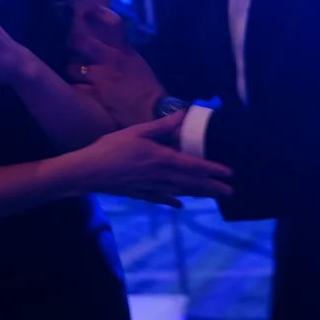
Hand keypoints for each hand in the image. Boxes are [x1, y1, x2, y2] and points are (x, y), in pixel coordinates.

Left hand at [70, 7, 164, 126]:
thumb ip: (121, 52)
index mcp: (124, 51)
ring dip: (74, 70)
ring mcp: (100, 78)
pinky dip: (76, 89)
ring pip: (72, 67)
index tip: (88, 11)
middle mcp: (110, 60)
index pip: (113, 24)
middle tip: (73, 44)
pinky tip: (80, 91)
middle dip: (74, 42)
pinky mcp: (94, 96)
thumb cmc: (147, 87)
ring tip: (78, 74)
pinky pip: (75, 88)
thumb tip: (106, 45)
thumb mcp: (137, 62)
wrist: (152, 111)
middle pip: (81, 42)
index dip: (98, 13)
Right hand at [73, 112, 232, 206]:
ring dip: (199, 195)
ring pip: (180, 192)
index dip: (213, 170)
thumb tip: (183, 114)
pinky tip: (181, 205)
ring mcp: (151, 188)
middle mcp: (161, 177)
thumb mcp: (138, 131)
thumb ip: (162, 125)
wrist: (89, 172)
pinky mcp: (140, 194)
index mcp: (162, 159)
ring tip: (213, 196)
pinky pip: (162, 199)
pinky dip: (173, 201)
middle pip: (192, 184)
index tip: (229, 173)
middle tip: (230, 192)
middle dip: (212, 188)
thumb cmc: (112, 148)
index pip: (194, 166)